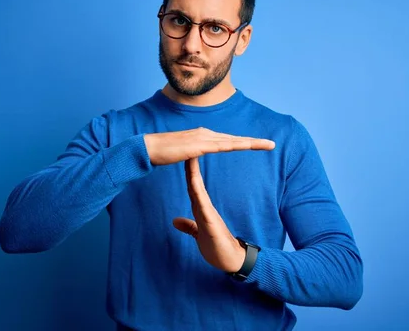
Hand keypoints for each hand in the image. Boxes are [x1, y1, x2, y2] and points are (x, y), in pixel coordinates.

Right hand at [144, 127, 274, 165]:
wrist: (148, 148)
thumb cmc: (161, 152)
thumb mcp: (181, 153)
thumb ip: (190, 152)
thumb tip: (194, 153)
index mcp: (202, 136)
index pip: (227, 140)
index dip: (243, 142)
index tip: (257, 145)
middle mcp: (205, 134)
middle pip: (234, 139)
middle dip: (253, 141)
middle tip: (271, 144)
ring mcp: (202, 138)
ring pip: (232, 141)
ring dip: (251, 143)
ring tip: (267, 145)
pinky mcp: (198, 145)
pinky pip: (221, 146)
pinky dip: (235, 145)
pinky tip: (246, 146)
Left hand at [172, 157, 246, 272]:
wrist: (233, 261)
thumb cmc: (217, 248)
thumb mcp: (199, 235)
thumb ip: (189, 227)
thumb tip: (175, 221)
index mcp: (201, 209)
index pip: (192, 185)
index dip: (186, 170)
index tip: (181, 155)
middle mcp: (205, 208)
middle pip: (194, 183)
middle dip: (189, 165)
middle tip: (185, 146)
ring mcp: (209, 214)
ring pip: (198, 190)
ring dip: (193, 174)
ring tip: (190, 157)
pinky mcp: (212, 223)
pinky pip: (203, 206)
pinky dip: (198, 193)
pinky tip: (194, 183)